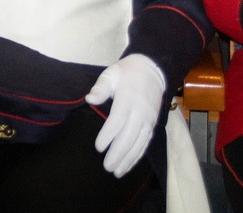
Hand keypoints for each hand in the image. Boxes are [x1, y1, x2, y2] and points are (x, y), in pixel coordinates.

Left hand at [86, 53, 165, 177]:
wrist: (152, 70)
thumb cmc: (126, 72)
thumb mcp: (111, 74)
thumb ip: (101, 87)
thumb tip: (89, 99)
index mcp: (128, 98)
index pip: (118, 121)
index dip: (108, 135)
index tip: (98, 147)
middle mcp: (140, 111)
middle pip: (129, 136)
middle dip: (118, 153)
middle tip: (107, 167)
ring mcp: (148, 119)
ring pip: (139, 143)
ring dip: (129, 159)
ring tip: (117, 172)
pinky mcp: (153, 124)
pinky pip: (146, 143)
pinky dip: (138, 155)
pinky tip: (129, 164)